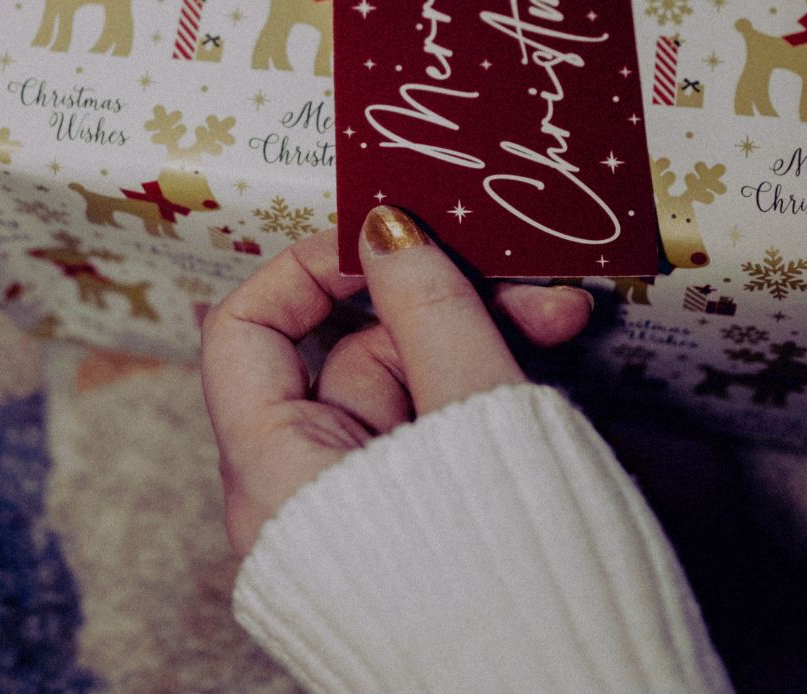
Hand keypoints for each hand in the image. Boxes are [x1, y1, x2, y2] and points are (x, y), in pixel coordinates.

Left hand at [201, 207, 593, 556]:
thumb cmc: (514, 582)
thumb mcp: (477, 417)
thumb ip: (433, 309)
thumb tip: (384, 224)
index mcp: (276, 476)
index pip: (243, 333)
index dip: (308, 269)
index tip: (386, 234)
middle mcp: (305, 490)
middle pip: (349, 349)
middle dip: (438, 296)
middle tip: (520, 275)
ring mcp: (365, 504)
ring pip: (408, 377)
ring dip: (480, 331)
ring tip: (563, 312)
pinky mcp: (418, 516)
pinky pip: (438, 418)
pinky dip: (486, 379)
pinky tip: (552, 355)